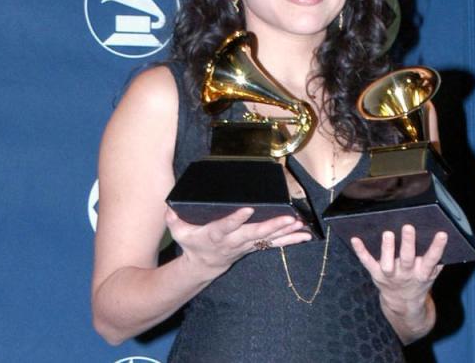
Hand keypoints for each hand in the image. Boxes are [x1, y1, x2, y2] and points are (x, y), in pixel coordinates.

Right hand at [166, 206, 311, 279]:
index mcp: (215, 235)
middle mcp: (234, 241)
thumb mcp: (178, 233)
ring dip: (286, 233)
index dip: (235, 219)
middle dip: (272, 226)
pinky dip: (290, 239)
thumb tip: (169, 208)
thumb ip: (174, 220)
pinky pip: (274, 243)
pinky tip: (305, 235)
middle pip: (254, 233)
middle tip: (288, 218)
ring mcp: (246, 245)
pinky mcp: (254, 246)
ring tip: (302, 226)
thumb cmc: (192, 244)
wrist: (203, 266)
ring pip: (268, 239)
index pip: (226, 226)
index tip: (247, 210)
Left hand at [350, 225, 446, 316]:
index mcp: (422, 273)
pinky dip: (360, 251)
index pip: (432, 259)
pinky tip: (355, 239)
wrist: (404, 304)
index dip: (437, 247)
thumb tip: (444, 235)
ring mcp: (390, 275)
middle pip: (407, 259)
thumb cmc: (418, 281)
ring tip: (387, 233)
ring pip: (387, 263)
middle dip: (408, 243)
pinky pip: (367, 262)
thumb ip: (437, 259)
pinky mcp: (376, 274)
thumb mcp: (431, 274)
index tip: (442, 234)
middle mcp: (406, 274)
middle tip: (408, 227)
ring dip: (387, 248)